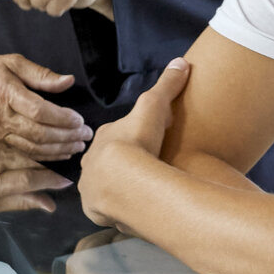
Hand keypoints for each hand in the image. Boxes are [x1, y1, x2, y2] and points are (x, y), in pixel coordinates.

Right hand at [0, 53, 89, 158]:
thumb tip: (68, 82)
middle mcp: (1, 117)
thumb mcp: (12, 62)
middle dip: (66, 137)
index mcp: (6, 94)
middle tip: (85, 135)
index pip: (40, 112)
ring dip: (58, 149)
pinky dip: (43, 155)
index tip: (79, 120)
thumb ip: (41, 74)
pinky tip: (58, 153)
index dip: (62, 118)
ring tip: (77, 146)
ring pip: (32, 147)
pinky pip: (23, 151)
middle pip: (39, 134)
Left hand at [0, 129, 71, 212]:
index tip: (66, 181)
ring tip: (69, 142)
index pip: (29, 179)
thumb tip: (49, 205)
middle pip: (33, 159)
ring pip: (28, 145)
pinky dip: (35, 137)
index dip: (50, 180)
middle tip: (77, 152)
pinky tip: (48, 136)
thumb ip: (21, 202)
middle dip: (58, 156)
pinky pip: (18, 135)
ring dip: (50, 143)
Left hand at [79, 57, 186, 227]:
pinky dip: (118, 210)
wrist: (124, 180)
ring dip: (118, 190)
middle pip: (107, 163)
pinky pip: (107, 210)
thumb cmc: (138, 140)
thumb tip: (182, 61)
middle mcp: (91, 162)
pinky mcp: (95, 209)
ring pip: (105, 187)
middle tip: (143, 173)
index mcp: (103, 138)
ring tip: (138, 196)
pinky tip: (133, 212)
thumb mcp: (156, 106)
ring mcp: (91, 187)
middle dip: (121, 167)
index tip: (146, 145)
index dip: (130, 140)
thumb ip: (168, 85)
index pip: (115, 137)